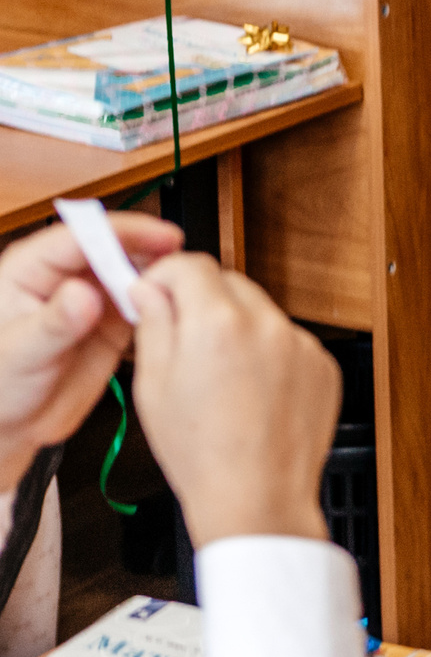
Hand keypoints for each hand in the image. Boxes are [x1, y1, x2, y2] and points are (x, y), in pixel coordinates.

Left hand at [0, 216, 183, 488]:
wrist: (12, 423)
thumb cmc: (0, 384)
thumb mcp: (21, 354)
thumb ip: (54, 324)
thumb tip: (84, 293)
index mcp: (29, 271)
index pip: (79, 238)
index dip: (122, 233)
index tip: (159, 237)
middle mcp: (62, 279)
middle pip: (112, 249)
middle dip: (148, 250)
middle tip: (181, 261)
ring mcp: (91, 300)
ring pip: (131, 273)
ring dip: (158, 276)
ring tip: (186, 285)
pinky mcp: (111, 323)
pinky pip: (143, 303)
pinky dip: (162, 303)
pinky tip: (177, 309)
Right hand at [129, 255, 336, 545]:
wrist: (258, 497)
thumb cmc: (202, 453)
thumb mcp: (154, 386)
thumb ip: (153, 325)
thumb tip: (149, 290)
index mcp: (217, 323)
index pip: (191, 264)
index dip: (167, 277)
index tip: (157, 294)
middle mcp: (266, 324)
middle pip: (230, 283)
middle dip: (203, 300)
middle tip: (185, 339)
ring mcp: (301, 344)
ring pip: (261, 313)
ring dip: (239, 328)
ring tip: (223, 378)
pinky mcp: (323, 365)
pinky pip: (289, 342)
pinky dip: (270, 354)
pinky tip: (254, 393)